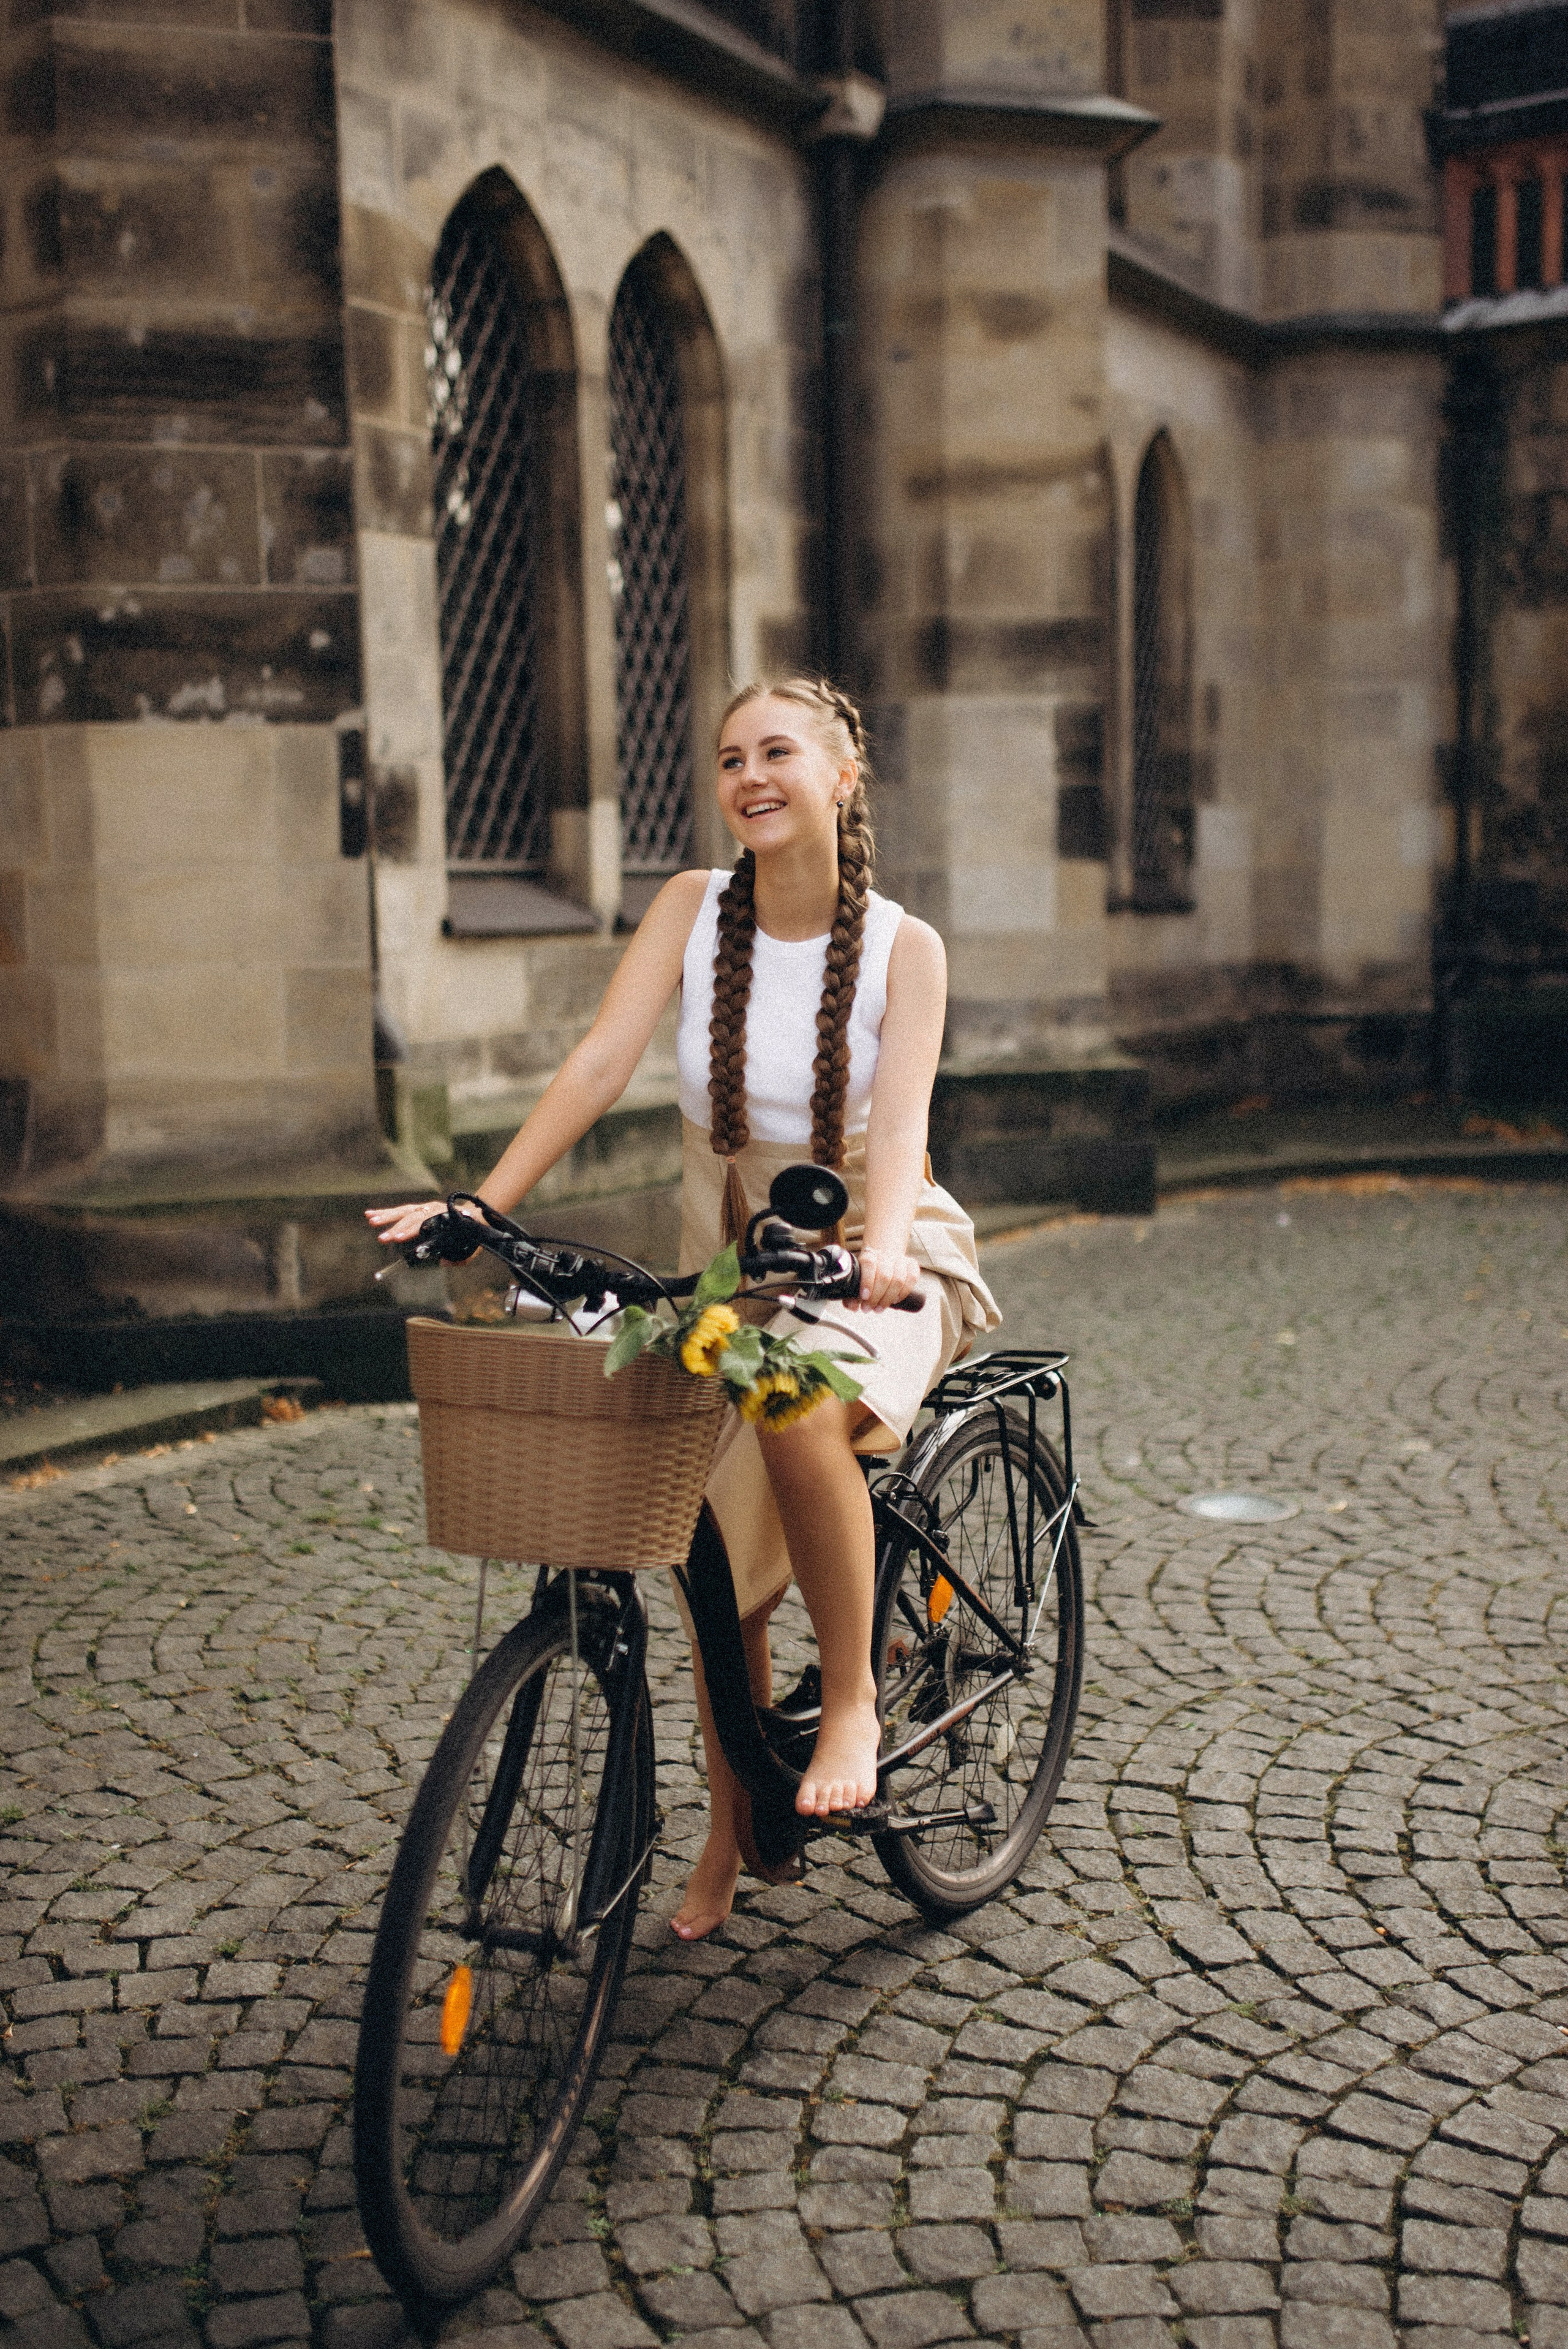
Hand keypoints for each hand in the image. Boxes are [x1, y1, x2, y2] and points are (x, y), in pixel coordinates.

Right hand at [365, 1199, 482, 1248]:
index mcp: (444, 1219)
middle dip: (396, 1228)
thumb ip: (457, 1259)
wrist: (476, 1217)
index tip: (399, 1238)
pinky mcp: (419, 1208)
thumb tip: (443, 1262)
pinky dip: (385, 1213)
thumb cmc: (470, 1236)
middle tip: (383, 1238)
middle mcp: (433, 1211)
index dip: (411, 1231)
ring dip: (386, 1216)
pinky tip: (370, 1215)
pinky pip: (401, 1210)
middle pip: (412, 1217)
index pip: (425, 1224)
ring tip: (371, 1220)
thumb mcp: (468, 1250)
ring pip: (404, 1211)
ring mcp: (425, 1208)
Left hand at [851, 1246, 921, 1311]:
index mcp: (869, 1254)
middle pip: (884, 1275)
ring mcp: (900, 1259)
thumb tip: (853, 1307)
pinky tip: (895, 1300)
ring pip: (899, 1279)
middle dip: (876, 1296)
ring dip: (888, 1298)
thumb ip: (850, 1295)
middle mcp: (885, 1254)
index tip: (864, 1297)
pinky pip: (912, 1278)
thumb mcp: (855, 1280)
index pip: (869, 1264)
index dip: (867, 1281)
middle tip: (869, 1308)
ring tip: (879, 1308)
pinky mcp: (912, 1264)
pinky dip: (904, 1292)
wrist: (882, 1256)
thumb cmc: (867, 1272)